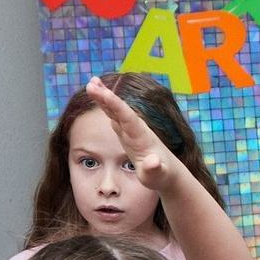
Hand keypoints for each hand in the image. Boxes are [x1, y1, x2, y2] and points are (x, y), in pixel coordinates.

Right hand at [84, 75, 173, 191]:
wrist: (168, 173)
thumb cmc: (162, 176)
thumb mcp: (157, 175)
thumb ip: (154, 169)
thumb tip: (153, 162)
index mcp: (142, 137)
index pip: (127, 118)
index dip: (116, 105)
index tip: (105, 93)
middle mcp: (136, 130)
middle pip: (119, 109)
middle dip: (106, 96)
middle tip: (91, 82)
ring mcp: (131, 130)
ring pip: (115, 110)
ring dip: (104, 97)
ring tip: (91, 82)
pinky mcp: (127, 133)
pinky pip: (115, 115)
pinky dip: (106, 105)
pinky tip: (99, 96)